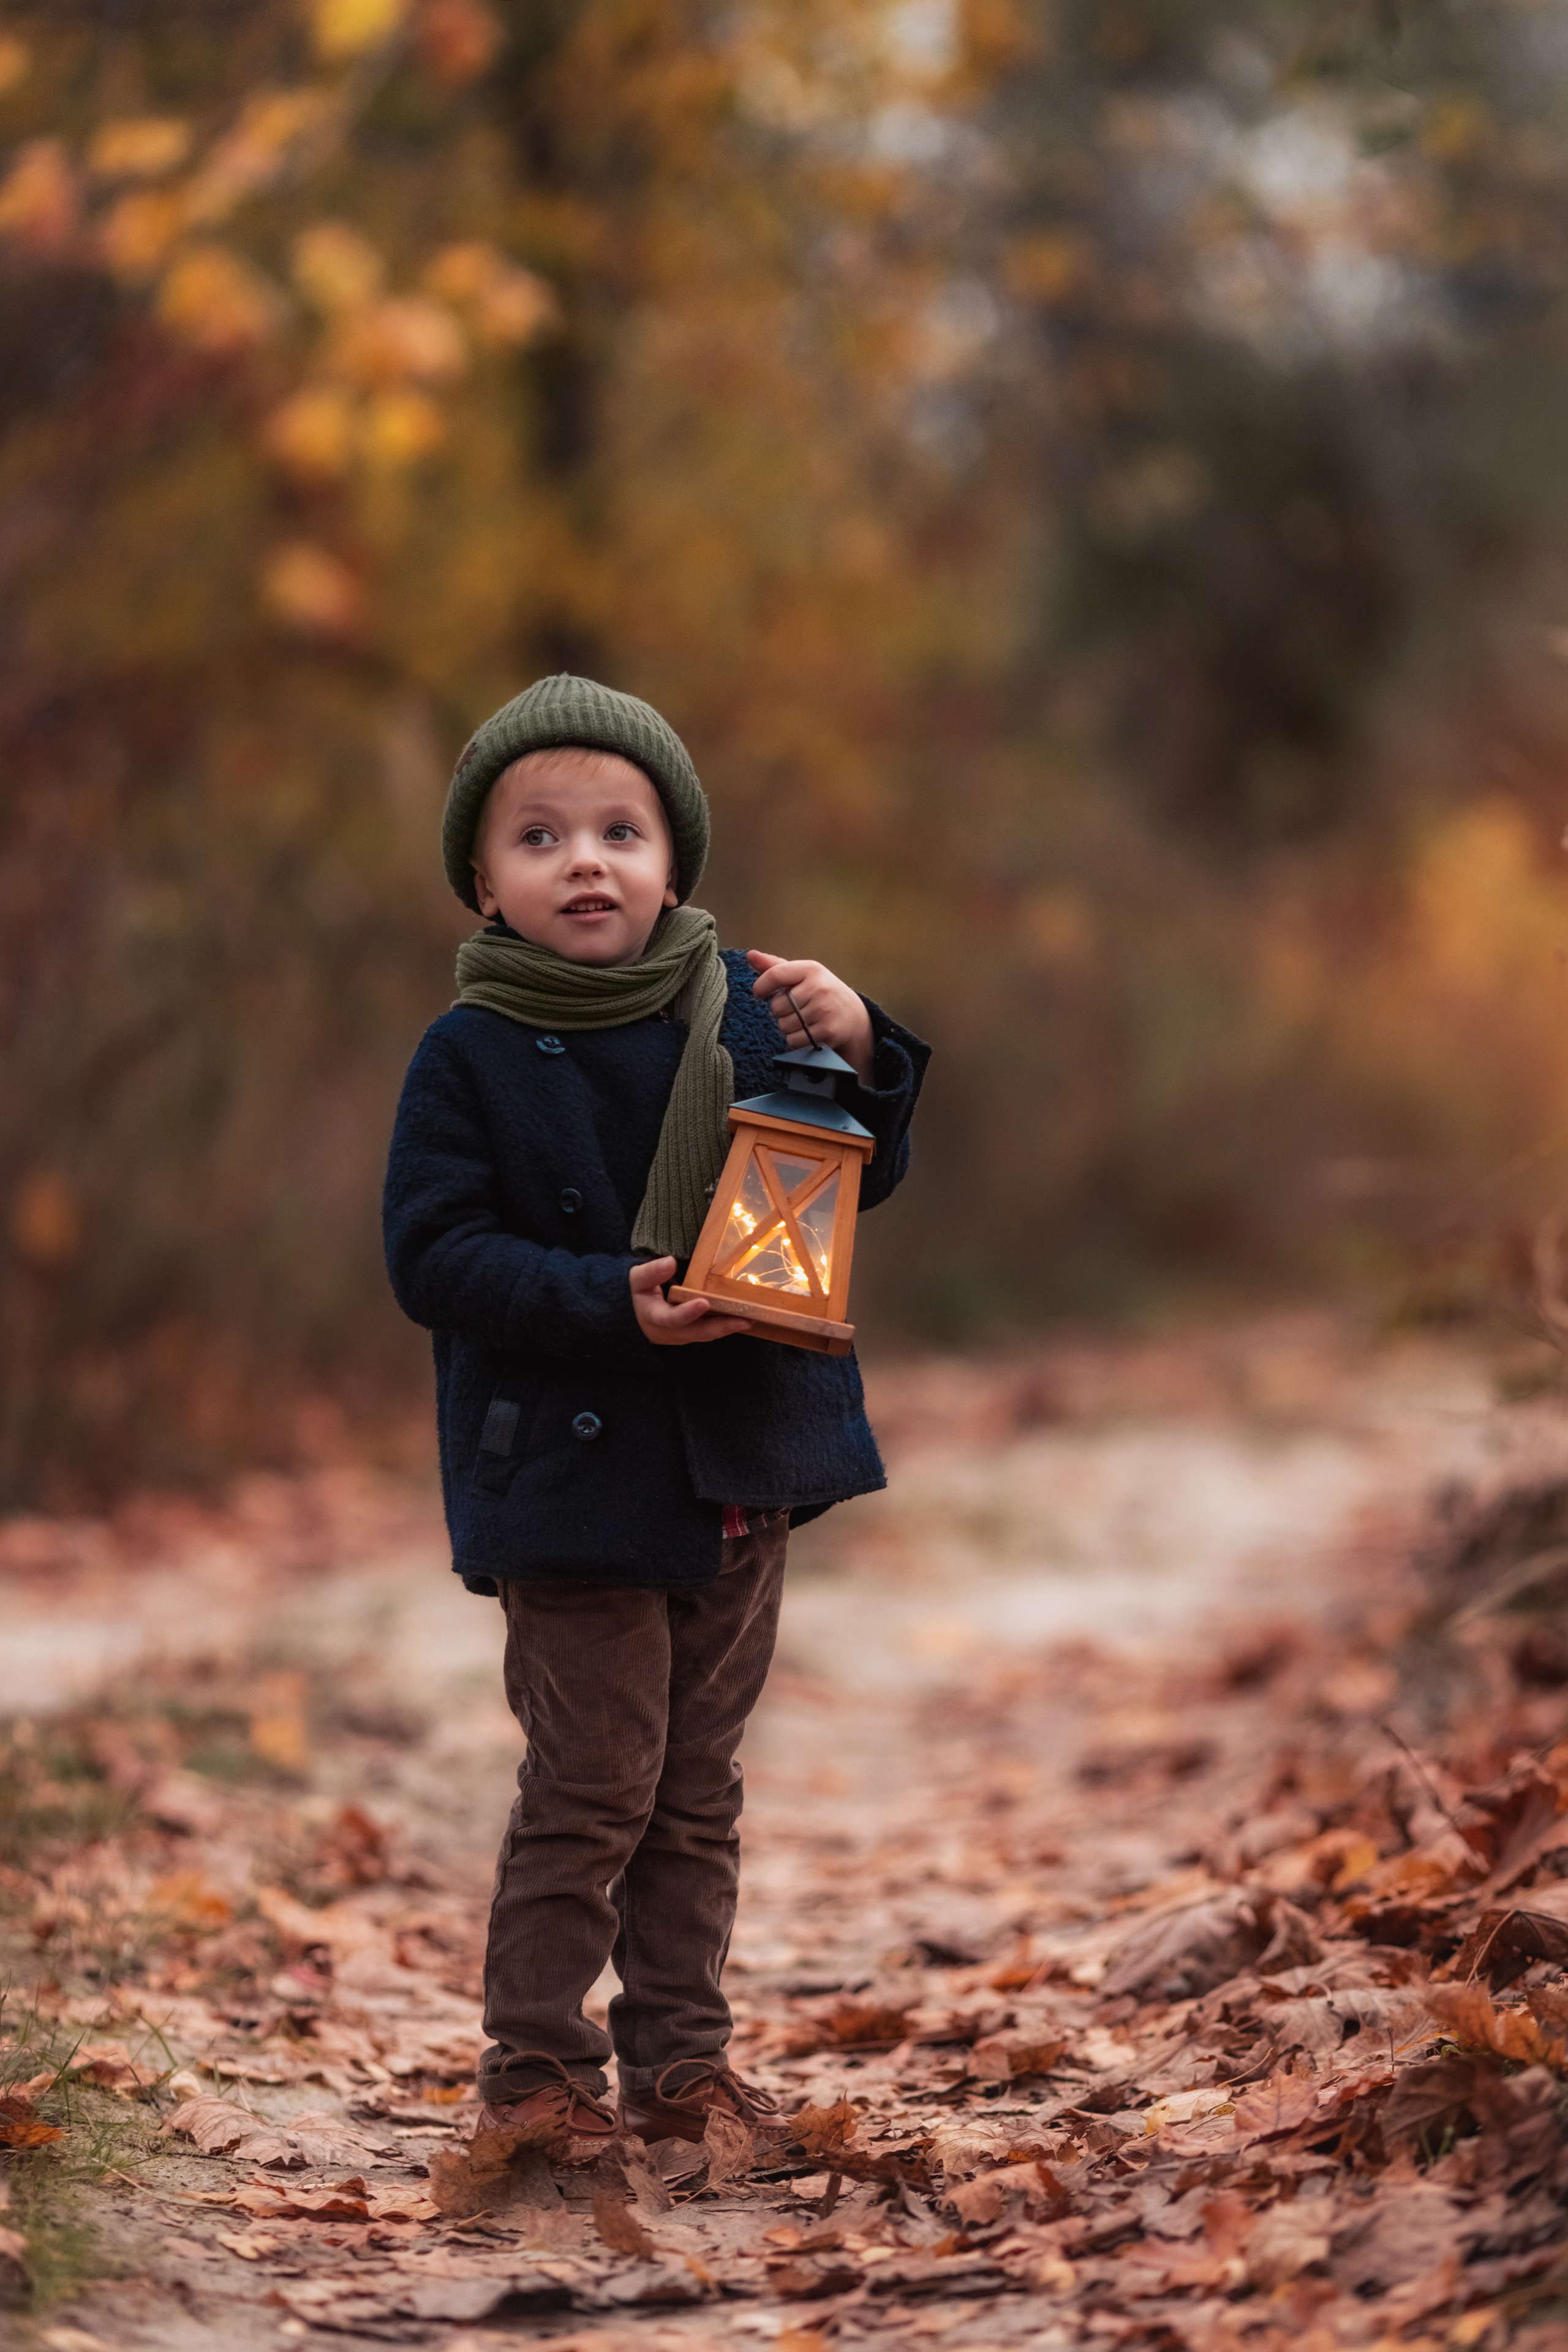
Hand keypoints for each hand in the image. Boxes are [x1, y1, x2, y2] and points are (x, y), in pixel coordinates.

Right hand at [630, 1256, 751, 1344]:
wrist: (632, 1316)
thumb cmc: (635, 1293)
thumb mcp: (636, 1280)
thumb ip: (651, 1273)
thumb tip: (669, 1262)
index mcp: (654, 1319)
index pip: (672, 1318)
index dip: (688, 1312)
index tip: (704, 1302)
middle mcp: (670, 1332)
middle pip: (698, 1332)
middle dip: (721, 1326)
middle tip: (744, 1319)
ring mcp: (681, 1336)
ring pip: (707, 1334)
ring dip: (728, 1328)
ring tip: (750, 1318)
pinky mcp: (690, 1334)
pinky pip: (709, 1332)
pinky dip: (725, 1326)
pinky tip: (743, 1318)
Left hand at [746, 950, 874, 1084]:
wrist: (854, 1018)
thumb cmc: (822, 994)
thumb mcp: (803, 976)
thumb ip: (776, 967)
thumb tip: (750, 955)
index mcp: (811, 969)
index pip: (775, 974)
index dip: (761, 986)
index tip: (759, 993)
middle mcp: (819, 987)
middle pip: (777, 1006)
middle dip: (781, 1011)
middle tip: (797, 1009)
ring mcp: (823, 1010)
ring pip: (783, 1025)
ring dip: (789, 1027)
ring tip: (805, 1020)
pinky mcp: (826, 1031)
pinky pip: (793, 1040)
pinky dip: (796, 1040)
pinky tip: (809, 1032)